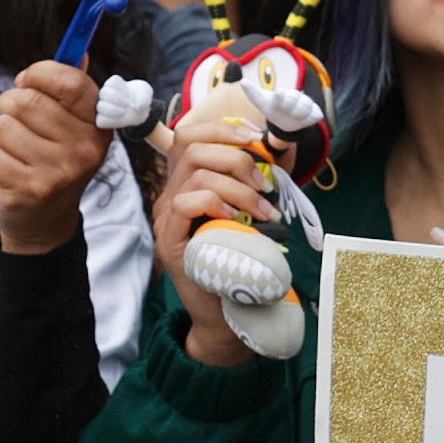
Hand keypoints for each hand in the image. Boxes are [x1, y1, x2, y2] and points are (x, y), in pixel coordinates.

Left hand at [0, 57, 113, 255]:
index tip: (29, 80)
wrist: (47, 219)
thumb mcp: (73, 124)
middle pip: (27, 100)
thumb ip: (71, 88)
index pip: (70, 81)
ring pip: (4, 126)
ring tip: (17, 148)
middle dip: (11, 104)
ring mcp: (58, 172)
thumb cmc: (54, 159)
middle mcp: (84, 149)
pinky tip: (11, 169)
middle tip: (18, 120)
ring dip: (1, 134)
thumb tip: (77, 50)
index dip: (40, 72)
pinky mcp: (29, 189)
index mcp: (98, 126)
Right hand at [149, 106, 281, 355]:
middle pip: (192, 146)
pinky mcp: (170, 240)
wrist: (229, 314)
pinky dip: (217, 204)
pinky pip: (186, 203)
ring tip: (263, 211)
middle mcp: (170, 195)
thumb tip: (277, 147)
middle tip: (265, 185)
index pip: (190, 135)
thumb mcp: (250, 213)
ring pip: (196, 174)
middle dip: (237, 157)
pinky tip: (238, 220)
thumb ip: (253, 182)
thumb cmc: (242, 262)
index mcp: (186, 183)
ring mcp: (166, 218)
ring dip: (239, 188)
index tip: (257, 139)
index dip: (223, 128)